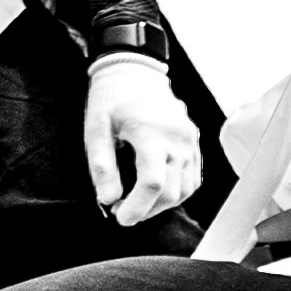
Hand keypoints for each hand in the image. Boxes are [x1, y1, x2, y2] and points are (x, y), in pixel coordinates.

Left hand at [83, 51, 199, 226]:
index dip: (137, 207)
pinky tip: (155, 192)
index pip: (152, 182)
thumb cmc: (112, 100)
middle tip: (123, 210)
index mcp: (150, 132)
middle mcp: (176, 137)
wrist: (135, 73)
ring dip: (162, 205)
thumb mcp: (96, 130)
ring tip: (139, 202)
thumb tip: (109, 200)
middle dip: (146, 210)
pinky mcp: (194, 143)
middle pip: (170, 191)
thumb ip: (102, 166)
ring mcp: (189, 140)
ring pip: (184, 190)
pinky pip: (192, 179)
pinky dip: (175, 193)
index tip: (120, 217)